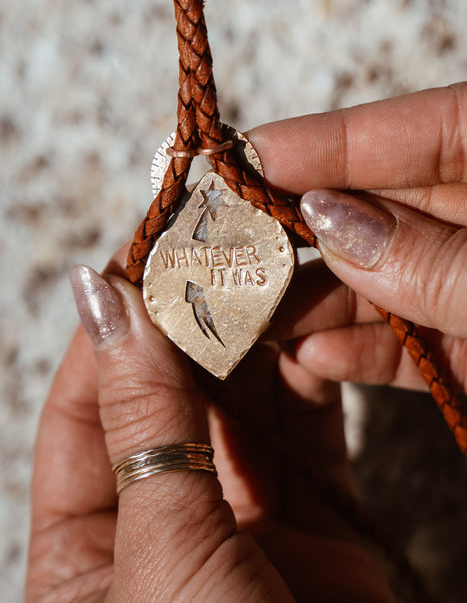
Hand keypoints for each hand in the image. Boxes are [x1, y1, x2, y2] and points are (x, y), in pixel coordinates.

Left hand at [26, 259, 395, 601]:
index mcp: (87, 548)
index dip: (111, 327)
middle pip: (168, 396)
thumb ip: (139, 421)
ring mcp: (242, 522)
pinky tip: (308, 325)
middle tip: (211, 244)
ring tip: (263, 267)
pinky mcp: (316, 524)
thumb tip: (102, 299)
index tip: (138, 254)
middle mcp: (162, 524)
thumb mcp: (158, 552)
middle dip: (189, 320)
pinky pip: (305, 431)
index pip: (85, 407)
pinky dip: (307, 376)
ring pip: (240, 406)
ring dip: (252, 338)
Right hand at [249, 83, 466, 392]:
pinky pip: (422, 341)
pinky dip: (370, 350)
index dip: (335, 140)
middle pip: (396, 207)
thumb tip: (331, 222)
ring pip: (397, 280)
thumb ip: (438, 263)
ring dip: (326, 300)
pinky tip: (315, 354)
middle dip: (314, 226)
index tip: (251, 153)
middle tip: (234, 237)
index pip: (432, 130)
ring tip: (257, 314)